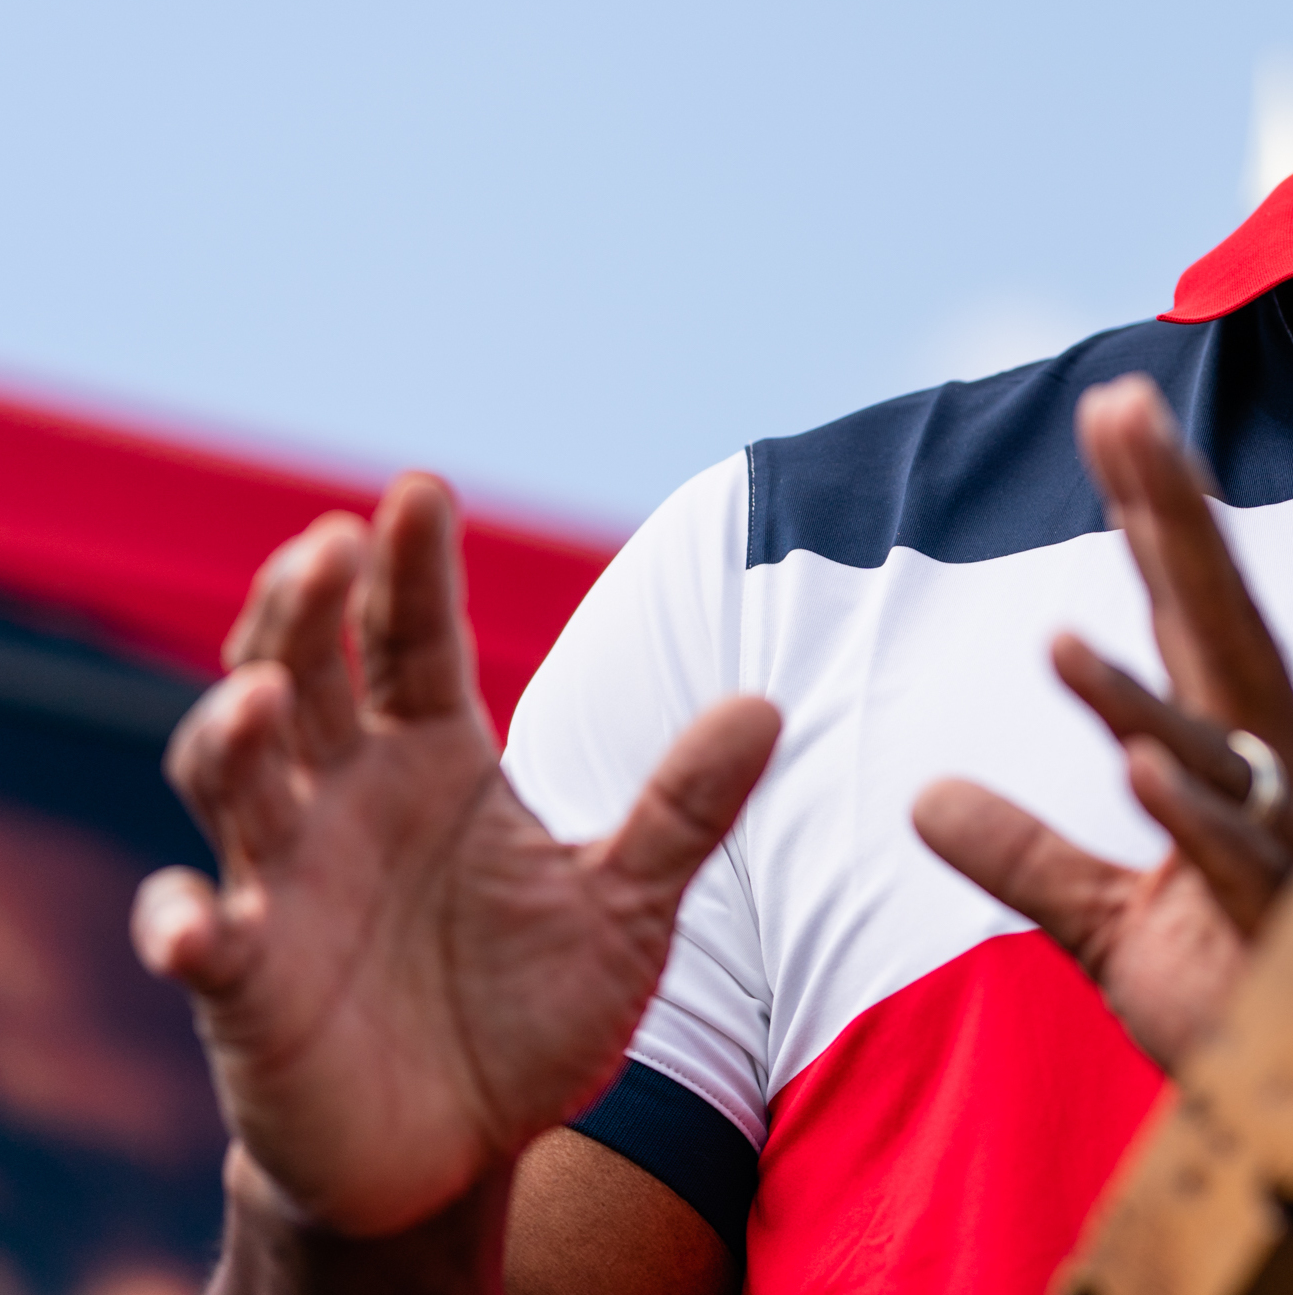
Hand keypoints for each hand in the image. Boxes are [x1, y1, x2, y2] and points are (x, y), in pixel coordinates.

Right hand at [132, 475, 781, 1239]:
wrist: (461, 1144)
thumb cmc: (532, 1007)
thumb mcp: (629, 905)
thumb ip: (685, 809)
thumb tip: (768, 705)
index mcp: (434, 758)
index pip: (413, 638)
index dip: (410, 567)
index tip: (417, 488)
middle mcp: (346, 799)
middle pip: (303, 676)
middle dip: (303, 611)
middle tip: (329, 545)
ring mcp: (284, 885)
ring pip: (233, 783)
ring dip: (233, 736)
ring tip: (260, 694)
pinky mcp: (246, 988)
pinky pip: (200, 947)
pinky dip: (184, 928)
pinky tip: (191, 923)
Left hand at [913, 375, 1292, 1066]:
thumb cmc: (1248, 1002)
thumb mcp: (1110, 928)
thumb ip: (1028, 859)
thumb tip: (925, 797)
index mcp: (1236, 758)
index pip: (1183, 613)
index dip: (1150, 510)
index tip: (1111, 409)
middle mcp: (1274, 777)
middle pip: (1215, 628)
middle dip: (1170, 517)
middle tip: (1123, 408)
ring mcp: (1292, 850)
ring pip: (1216, 752)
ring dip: (1140, 694)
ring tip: (1059, 637)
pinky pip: (1239, 868)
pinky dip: (1193, 819)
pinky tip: (1137, 773)